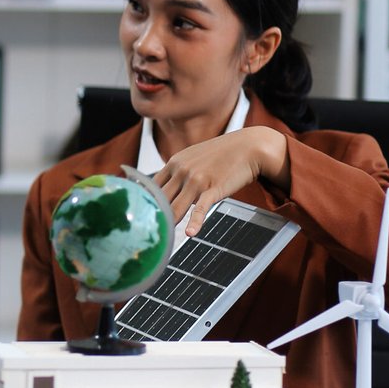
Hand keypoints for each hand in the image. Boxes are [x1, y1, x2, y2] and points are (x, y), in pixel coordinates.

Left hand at [152, 126, 287, 234]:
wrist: (248, 146)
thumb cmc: (220, 154)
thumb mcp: (192, 157)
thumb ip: (177, 172)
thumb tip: (165, 191)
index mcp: (173, 163)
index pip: (151, 188)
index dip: (145, 204)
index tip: (140, 218)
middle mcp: (181, 171)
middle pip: (161, 200)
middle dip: (154, 217)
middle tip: (147, 233)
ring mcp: (196, 180)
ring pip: (176, 207)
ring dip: (169, 224)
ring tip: (162, 240)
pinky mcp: (213, 188)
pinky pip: (201, 208)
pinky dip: (195, 222)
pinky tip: (190, 233)